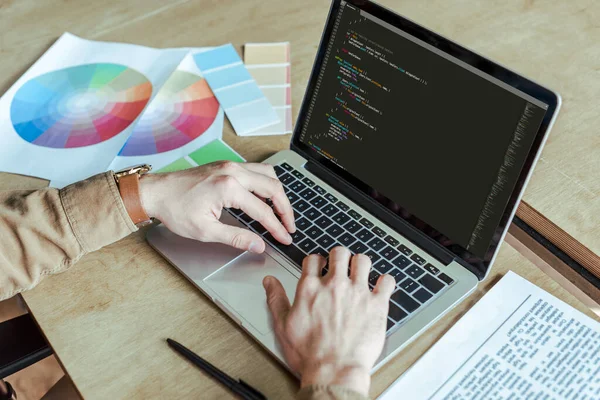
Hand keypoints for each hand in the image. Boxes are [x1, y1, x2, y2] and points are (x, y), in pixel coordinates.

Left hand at [139, 161, 294, 252]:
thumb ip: (237, 238)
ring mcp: (230, 165)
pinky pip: (256, 169)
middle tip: (289, 226)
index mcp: (229, 188)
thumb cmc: (175, 209)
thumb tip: (258, 245)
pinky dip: (267, 183)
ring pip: (268, 174)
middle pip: (273, 188)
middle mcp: (233, 172)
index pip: (263, 211)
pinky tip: (267, 195)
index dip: (277, 227)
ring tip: (282, 211)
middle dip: (285, 209)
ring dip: (278, 193)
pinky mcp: (227, 165)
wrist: (156, 192)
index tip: (285, 238)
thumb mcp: (206, 231)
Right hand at [263, 247, 394, 395]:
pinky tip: (381, 286)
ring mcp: (357, 293)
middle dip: (339, 256)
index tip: (319, 266)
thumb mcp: (283, 326)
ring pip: (363, 261)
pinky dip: (385, 281)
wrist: (333, 371)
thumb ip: (276, 299)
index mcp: (311, 288)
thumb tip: (269, 282)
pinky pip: (387, 281)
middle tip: (341, 265)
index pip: (313, 259)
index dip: (316, 260)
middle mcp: (334, 285)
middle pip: (339, 253)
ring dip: (361, 264)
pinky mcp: (376, 305)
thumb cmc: (310, 354)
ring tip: (360, 272)